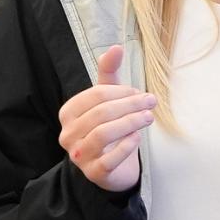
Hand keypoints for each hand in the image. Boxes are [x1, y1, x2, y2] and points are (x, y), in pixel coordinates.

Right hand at [58, 45, 152, 192]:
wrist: (111, 168)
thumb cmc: (108, 128)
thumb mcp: (107, 100)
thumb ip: (109, 73)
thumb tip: (116, 46)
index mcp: (68, 113)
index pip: (96, 95)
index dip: (122, 92)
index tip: (140, 93)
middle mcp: (68, 134)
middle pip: (101, 113)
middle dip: (130, 105)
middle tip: (152, 101)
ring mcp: (79, 155)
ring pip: (103, 134)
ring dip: (131, 122)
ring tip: (149, 117)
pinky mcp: (94, 173)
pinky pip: (109, 159)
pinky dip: (126, 146)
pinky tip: (138, 138)